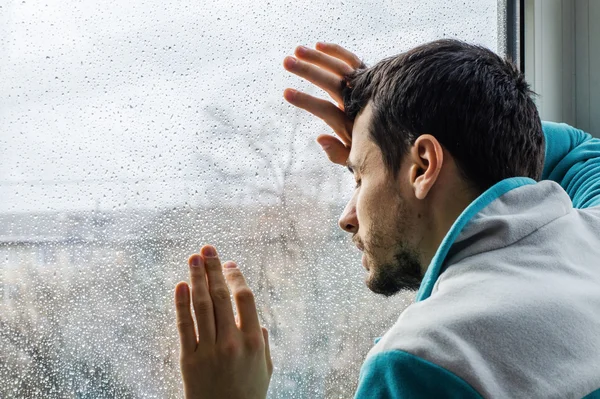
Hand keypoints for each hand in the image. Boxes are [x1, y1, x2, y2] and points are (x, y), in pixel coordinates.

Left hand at [175, 245, 272, 398]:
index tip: (229, 264)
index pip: (244, 298)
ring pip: (201, 306)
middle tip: (207, 249)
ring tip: (193, 259)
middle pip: (220, 296)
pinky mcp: (189, 360)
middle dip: (213, 269)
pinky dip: (181, 304)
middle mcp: (232, 342)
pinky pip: (184, 326)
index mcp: (253, 341)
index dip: (235, 277)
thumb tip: (256, 319)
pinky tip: (180, 285)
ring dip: (197, 278)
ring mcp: (209, 350)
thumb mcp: (265, 369)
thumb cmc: (248, 395)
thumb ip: (262, 342)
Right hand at [283, 42, 364, 164]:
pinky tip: (319, 45)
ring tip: (297, 49)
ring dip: (319, 57)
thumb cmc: (372, 153)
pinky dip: (338, 53)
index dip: (306, 101)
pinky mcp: (369, 79)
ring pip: (342, 68)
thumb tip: (320, 138)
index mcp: (352, 123)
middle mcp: (360, 103)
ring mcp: (366, 88)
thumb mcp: (354, 160)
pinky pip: (354, 62)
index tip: (286, 93)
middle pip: (332, 82)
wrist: (400, 141)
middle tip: (286, 61)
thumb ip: (337, 152)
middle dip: (309, 71)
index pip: (325, 109)